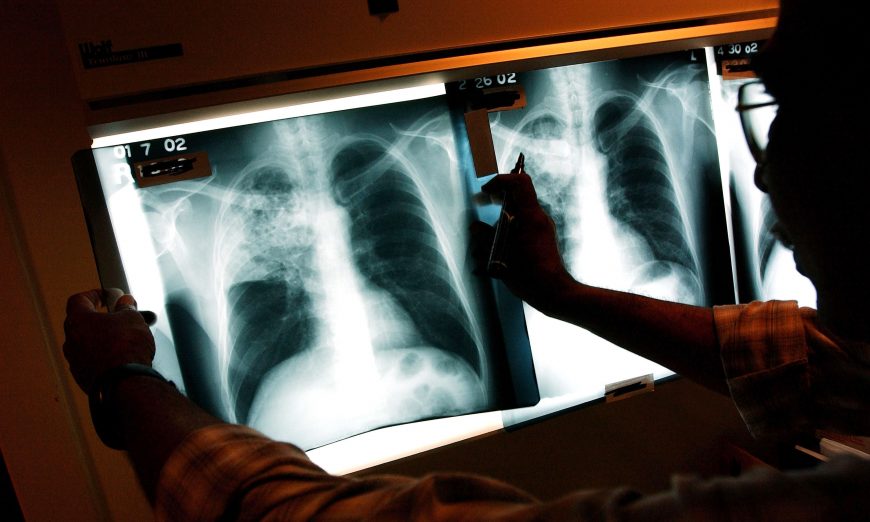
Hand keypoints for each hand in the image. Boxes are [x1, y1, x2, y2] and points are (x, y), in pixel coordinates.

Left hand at [63, 289, 155, 393]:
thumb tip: (125, 303)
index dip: (95, 294)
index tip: (108, 295)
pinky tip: (122, 357)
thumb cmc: (125, 348)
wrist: (124, 382)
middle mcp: (71, 340)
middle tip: (120, 317)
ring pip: (88, 344)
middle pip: (83, 323)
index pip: (79, 300)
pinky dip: (106, 356)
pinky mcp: (84, 377)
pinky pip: (93, 361)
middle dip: (102, 318)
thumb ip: (126, 307)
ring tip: (126, 339)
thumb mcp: (132, 318)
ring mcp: (76, 361)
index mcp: (78, 320)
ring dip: (104, 339)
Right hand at [470, 171, 575, 313]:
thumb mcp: (500, 254)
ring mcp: (542, 229)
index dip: (500, 181)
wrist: (553, 292)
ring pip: (517, 215)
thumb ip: (485, 237)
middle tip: (482, 203)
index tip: (486, 192)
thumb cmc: (530, 274)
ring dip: (499, 223)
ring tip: (484, 244)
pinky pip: (522, 228)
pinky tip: (495, 254)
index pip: (519, 182)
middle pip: (517, 198)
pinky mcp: (541, 240)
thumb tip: (475, 227)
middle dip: (496, 201)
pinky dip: (508, 234)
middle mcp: (539, 218)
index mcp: (531, 216)